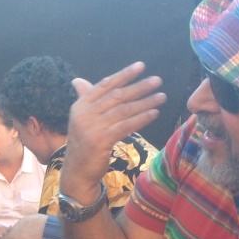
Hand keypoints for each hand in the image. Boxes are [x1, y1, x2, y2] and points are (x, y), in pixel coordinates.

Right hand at [60, 62, 165, 201]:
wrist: (78, 172)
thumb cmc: (84, 145)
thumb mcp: (82, 120)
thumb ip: (86, 100)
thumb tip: (78, 80)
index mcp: (80, 105)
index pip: (104, 85)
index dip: (123, 75)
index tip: (140, 66)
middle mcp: (84, 114)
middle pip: (116, 96)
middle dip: (138, 87)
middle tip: (157, 80)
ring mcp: (91, 127)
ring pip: (123, 110)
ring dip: (144, 102)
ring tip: (161, 96)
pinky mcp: (101, 140)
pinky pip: (125, 126)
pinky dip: (141, 118)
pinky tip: (154, 113)